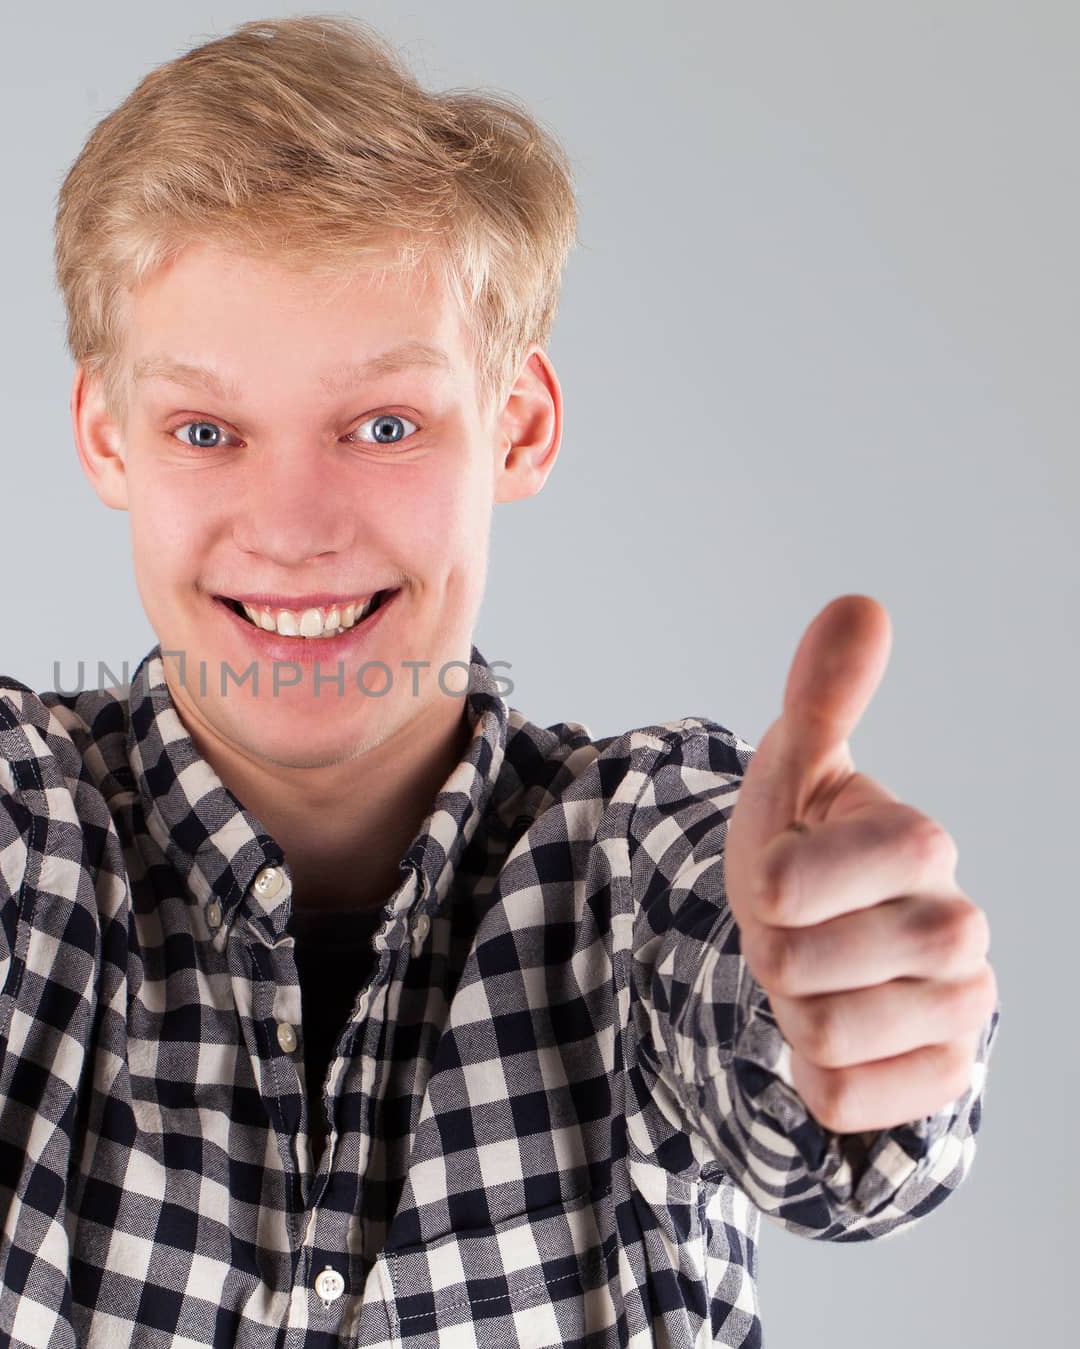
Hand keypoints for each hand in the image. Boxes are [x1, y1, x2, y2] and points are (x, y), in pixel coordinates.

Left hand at [722, 595, 995, 1134]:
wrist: (836, 945)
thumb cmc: (808, 850)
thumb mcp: (797, 770)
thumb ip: (822, 693)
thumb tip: (860, 603)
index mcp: (921, 845)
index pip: (788, 884)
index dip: (763, 883)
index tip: (784, 873)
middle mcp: (960, 930)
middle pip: (793, 964)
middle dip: (769, 948)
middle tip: (795, 931)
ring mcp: (960, 1011)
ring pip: (816, 1034)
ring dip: (788, 1009)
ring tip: (815, 976)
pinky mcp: (943, 1080)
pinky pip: (840, 1099)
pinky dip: (813, 1075)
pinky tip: (837, 1036)